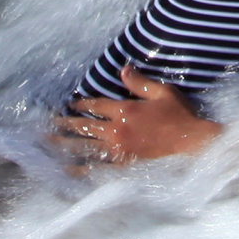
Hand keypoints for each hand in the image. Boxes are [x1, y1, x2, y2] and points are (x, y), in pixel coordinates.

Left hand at [56, 68, 220, 165]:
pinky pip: (98, 167)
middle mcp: (117, 130)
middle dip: (64, 126)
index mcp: (125, 110)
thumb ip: (139, 82)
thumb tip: (123, 69)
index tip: (68, 105)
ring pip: (86, 146)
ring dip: (65, 145)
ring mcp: (119, 150)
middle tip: (46, 126)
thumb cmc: (180, 115)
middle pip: (84, 127)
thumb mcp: (161, 92)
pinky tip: (69, 170)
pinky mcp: (124, 165)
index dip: (80, 104)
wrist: (192, 142)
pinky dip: (82, 168)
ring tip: (49, 145)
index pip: (95, 106)